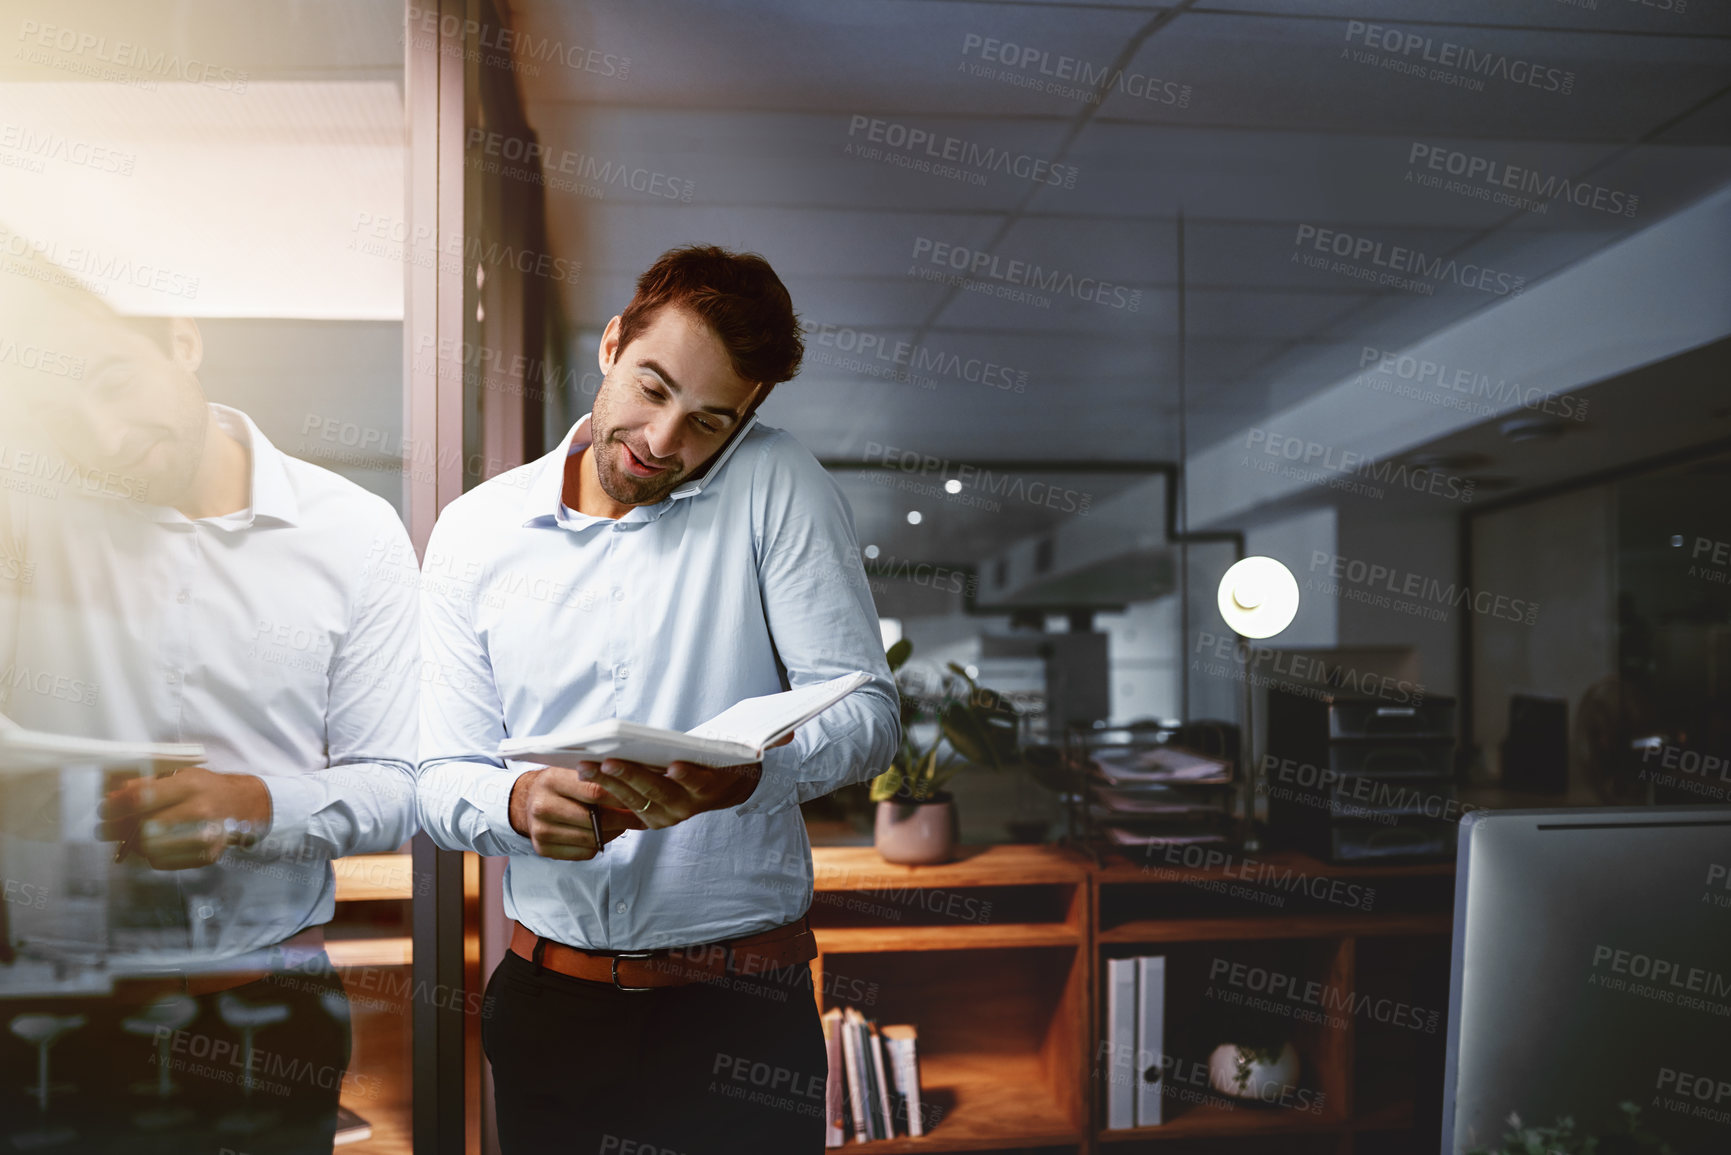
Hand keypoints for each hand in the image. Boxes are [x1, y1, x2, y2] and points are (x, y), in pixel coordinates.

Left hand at [98, 766, 272, 870]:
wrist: (243, 805)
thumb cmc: (205, 787)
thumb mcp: (180, 774)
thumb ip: (145, 783)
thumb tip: (113, 796)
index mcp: (191, 785)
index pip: (141, 798)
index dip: (115, 805)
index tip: (104, 809)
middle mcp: (200, 810)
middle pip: (142, 826)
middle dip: (116, 829)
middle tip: (105, 829)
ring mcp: (206, 836)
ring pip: (149, 848)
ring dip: (132, 844)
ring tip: (130, 836)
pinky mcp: (206, 855)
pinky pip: (162, 862)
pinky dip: (150, 855)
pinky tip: (153, 844)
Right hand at [509, 766, 646, 859]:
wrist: (526, 801)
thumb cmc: (559, 784)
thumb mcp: (573, 771)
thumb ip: (598, 776)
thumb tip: (637, 784)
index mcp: (551, 779)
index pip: (595, 790)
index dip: (622, 796)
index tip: (642, 798)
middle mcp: (542, 806)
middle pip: (596, 819)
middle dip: (623, 818)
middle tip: (641, 816)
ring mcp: (541, 830)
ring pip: (592, 838)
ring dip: (613, 833)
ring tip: (623, 823)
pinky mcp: (543, 849)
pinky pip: (584, 852)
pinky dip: (599, 844)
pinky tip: (603, 833)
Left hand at [562, 731, 794, 829]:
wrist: (725, 787)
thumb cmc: (730, 760)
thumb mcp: (751, 750)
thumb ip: (771, 742)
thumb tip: (790, 733)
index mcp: (712, 789)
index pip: (701, 783)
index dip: (688, 776)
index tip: (675, 766)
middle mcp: (688, 807)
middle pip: (657, 792)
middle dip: (631, 776)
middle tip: (609, 759)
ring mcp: (666, 815)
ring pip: (634, 799)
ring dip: (609, 783)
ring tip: (586, 765)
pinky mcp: (648, 817)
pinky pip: (622, 805)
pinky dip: (603, 790)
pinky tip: (584, 773)